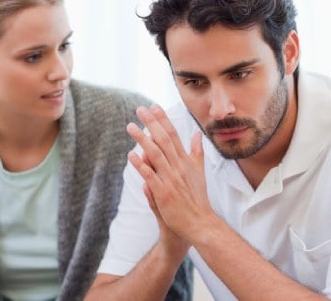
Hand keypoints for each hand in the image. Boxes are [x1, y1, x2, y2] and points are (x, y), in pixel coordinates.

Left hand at [126, 105, 215, 243]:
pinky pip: (151, 176)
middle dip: (151, 123)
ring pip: (155, 155)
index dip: (163, 120)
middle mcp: (179, 167)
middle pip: (164, 140)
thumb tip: (197, 134)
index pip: (174, 135)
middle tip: (140, 109)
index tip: (154, 107)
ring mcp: (172, 179)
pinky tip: (132, 155)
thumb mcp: (200, 172)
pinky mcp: (165, 193)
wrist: (200, 223)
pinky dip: (141, 165)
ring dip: (142, 140)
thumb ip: (197, 152)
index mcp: (186, 161)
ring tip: (131, 127)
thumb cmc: (197, 198)